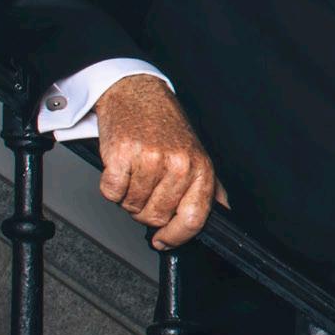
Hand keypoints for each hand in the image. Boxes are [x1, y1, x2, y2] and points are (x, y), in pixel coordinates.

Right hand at [95, 75, 225, 248]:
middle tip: (146, 188)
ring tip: (136, 173)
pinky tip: (122, 168)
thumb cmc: (165, 126)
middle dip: (146, 210)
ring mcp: (150, 159)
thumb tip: (222, 214)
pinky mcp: (121, 155)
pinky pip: (112, 192)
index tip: (164, 241)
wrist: (136, 94)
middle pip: (157, 217)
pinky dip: (112, 186)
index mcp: (200, 168)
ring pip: (132, 206)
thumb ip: (210, 188)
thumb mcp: (196, 154)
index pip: (193, 219)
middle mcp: (178, 164)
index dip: (176, 237)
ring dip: (129, 197)